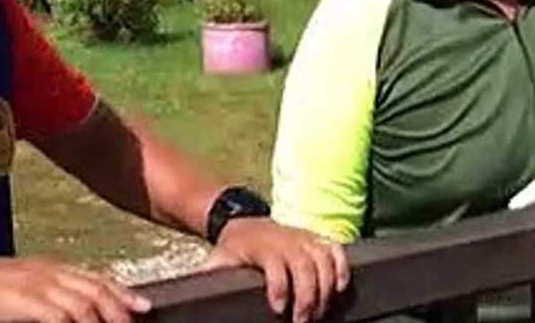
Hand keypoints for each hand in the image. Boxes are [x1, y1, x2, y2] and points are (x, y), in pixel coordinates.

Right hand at [0, 257, 151, 322]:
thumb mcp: (11, 287)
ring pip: (86, 305)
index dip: (120, 291)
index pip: (92, 277)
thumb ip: (36, 291)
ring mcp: (37, 285)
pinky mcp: (27, 300)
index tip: (142, 305)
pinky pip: (64, 318)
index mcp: (43, 266)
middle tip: (138, 321)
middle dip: (121, 308)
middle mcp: (45, 271)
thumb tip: (57, 310)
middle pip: (96, 289)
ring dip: (104, 321)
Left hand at [200, 218, 348, 322]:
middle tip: (303, 320)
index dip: (279, 288)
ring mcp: (304, 238)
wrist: (244, 221)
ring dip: (326, 289)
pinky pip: (335, 250)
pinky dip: (342, 268)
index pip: (275, 266)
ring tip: (319, 312)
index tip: (278, 309)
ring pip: (324, 261)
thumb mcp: (220, 259)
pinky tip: (340, 288)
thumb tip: (192, 289)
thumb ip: (212, 274)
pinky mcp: (317, 238)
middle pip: (305, 267)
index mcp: (262, 246)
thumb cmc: (234, 248)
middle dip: (307, 297)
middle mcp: (286, 240)